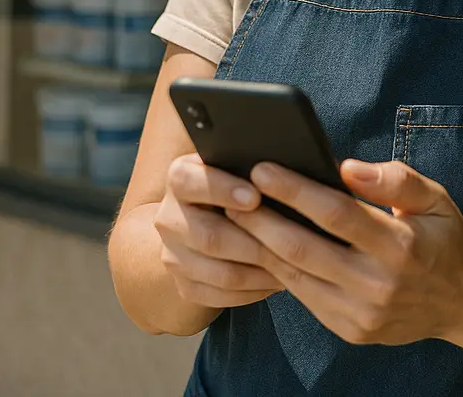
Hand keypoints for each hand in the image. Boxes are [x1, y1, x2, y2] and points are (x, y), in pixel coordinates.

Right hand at [154, 153, 284, 309]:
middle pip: (210, 237)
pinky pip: (219, 297)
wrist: (199, 216)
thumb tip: (283, 171)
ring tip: (294, 267)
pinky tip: (277, 282)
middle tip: (290, 243)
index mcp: (180, 178)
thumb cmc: (233, 182)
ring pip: (220, 273)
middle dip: (255, 242)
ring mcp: (172, 255)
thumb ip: (250, 164)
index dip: (223, 190)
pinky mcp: (183, 285)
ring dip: (260, 273)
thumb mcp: (235, 165)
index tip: (255, 197)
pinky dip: (253, 292)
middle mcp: (168, 217)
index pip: (191, 182)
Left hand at [225, 159, 462, 346]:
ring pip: (297, 276)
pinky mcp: (351, 331)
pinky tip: (262, 247)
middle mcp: (379, 284)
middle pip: (304, 248)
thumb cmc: (443, 237)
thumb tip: (347, 167)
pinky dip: (279, 271)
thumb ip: (395, 179)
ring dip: (260, 246)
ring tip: (234, 218)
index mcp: (400, 245)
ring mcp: (362, 314)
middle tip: (229, 194)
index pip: (336, 213)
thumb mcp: (435, 197)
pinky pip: (304, 297)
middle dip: (261, 219)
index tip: (262, 168)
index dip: (295, 189)